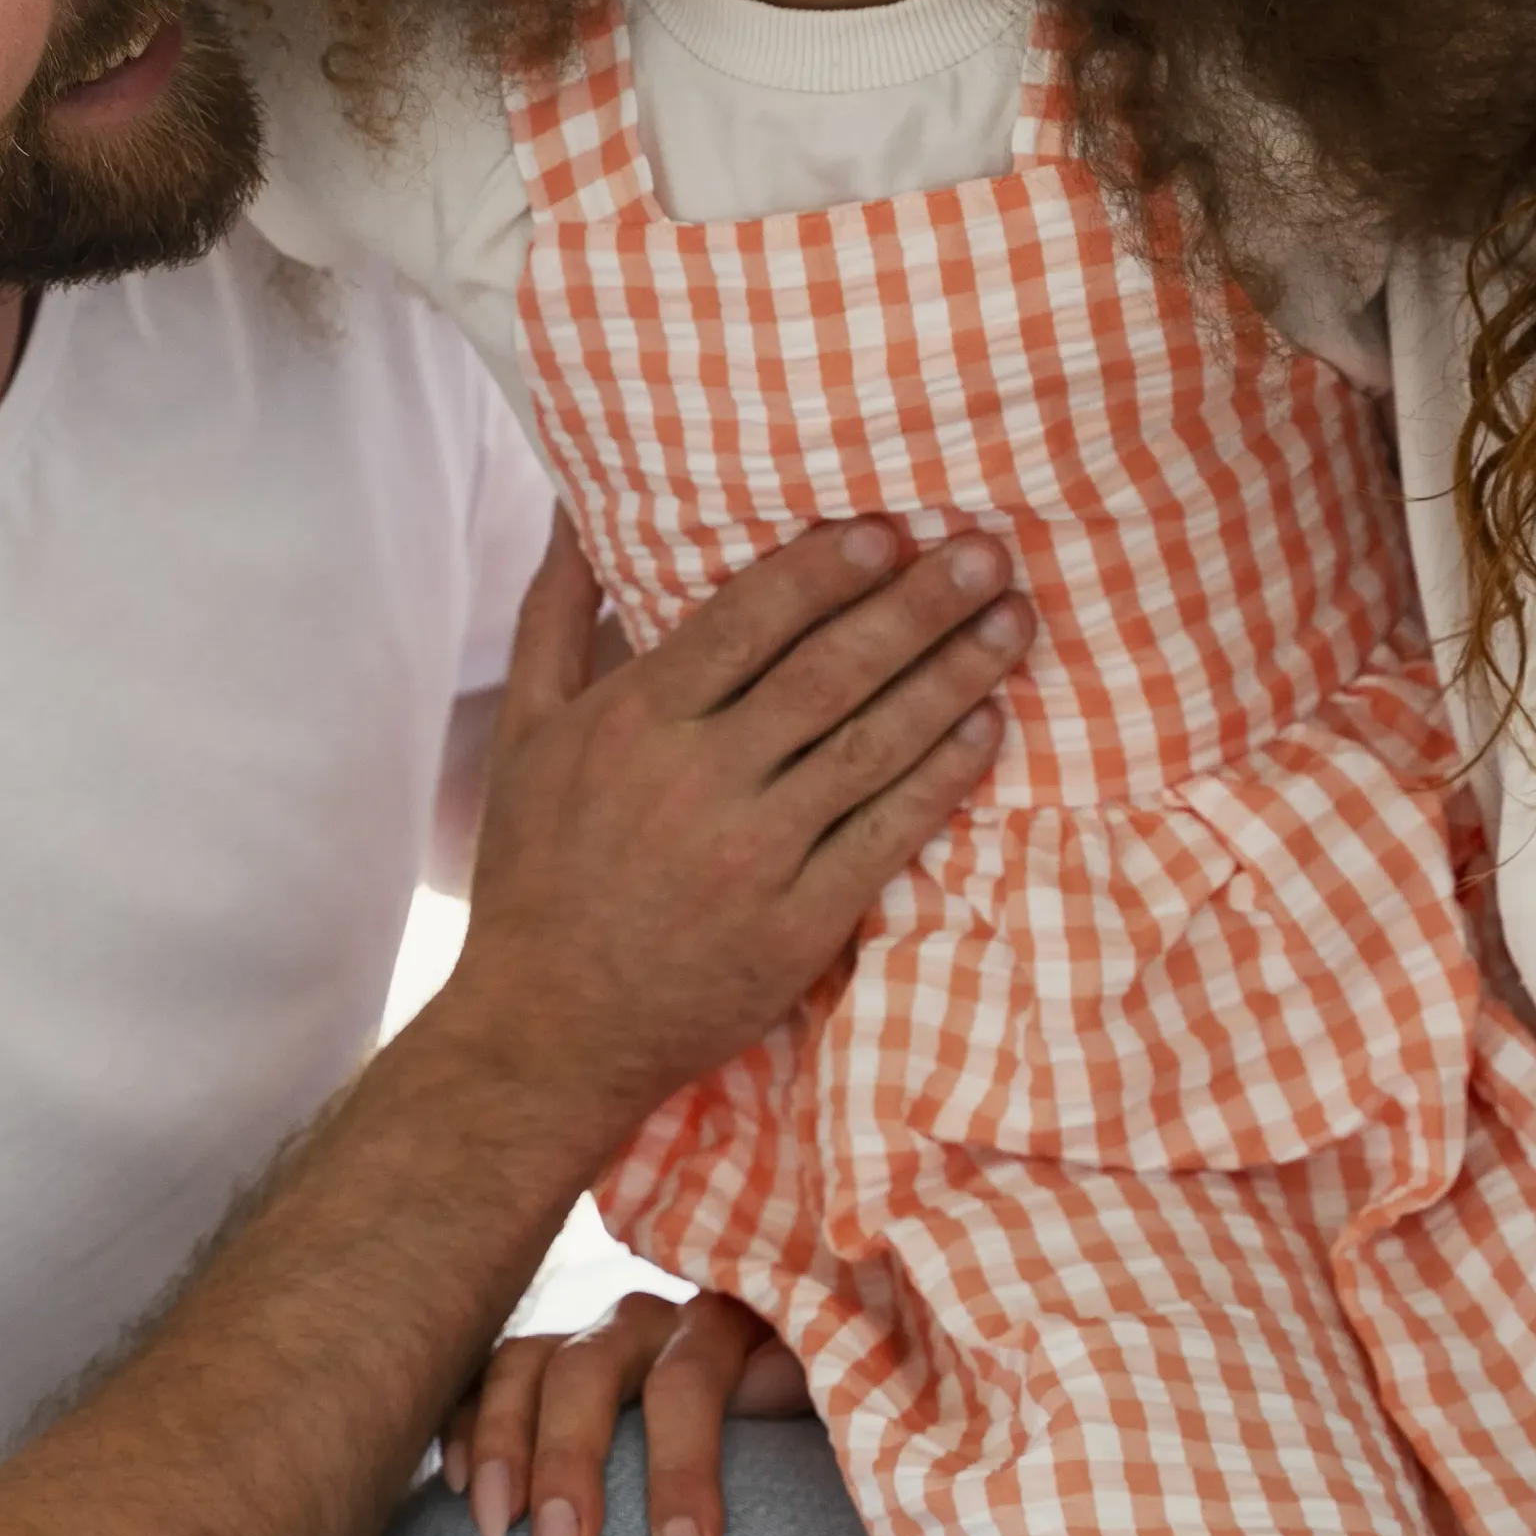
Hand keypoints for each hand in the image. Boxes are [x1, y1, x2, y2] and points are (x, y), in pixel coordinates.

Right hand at [435, 508, 1031, 1142]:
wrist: (546, 1033)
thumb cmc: (535, 868)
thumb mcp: (523, 729)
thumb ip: (557, 609)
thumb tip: (575, 503)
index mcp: (636, 722)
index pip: (745, 624)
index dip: (822, 572)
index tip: (889, 530)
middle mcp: (699, 782)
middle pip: (827, 674)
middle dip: (916, 607)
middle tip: (986, 553)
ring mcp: (755, 858)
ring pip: (872, 747)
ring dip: (953, 678)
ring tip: (1013, 620)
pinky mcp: (797, 929)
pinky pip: (887, 837)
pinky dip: (942, 779)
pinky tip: (988, 728)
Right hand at [441, 1291, 798, 1535]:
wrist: (760, 1361)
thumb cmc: (784, 1397)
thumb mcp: (810, 1390)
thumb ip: (799, 1387)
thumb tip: (788, 1396)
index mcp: (716, 1326)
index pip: (689, 1385)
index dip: (683, 1477)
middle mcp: (644, 1320)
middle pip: (588, 1369)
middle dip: (569, 1465)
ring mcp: (586, 1334)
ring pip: (525, 1362)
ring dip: (501, 1442)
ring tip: (495, 1529)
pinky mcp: (542, 1360)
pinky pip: (487, 1372)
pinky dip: (464, 1420)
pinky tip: (454, 1483)